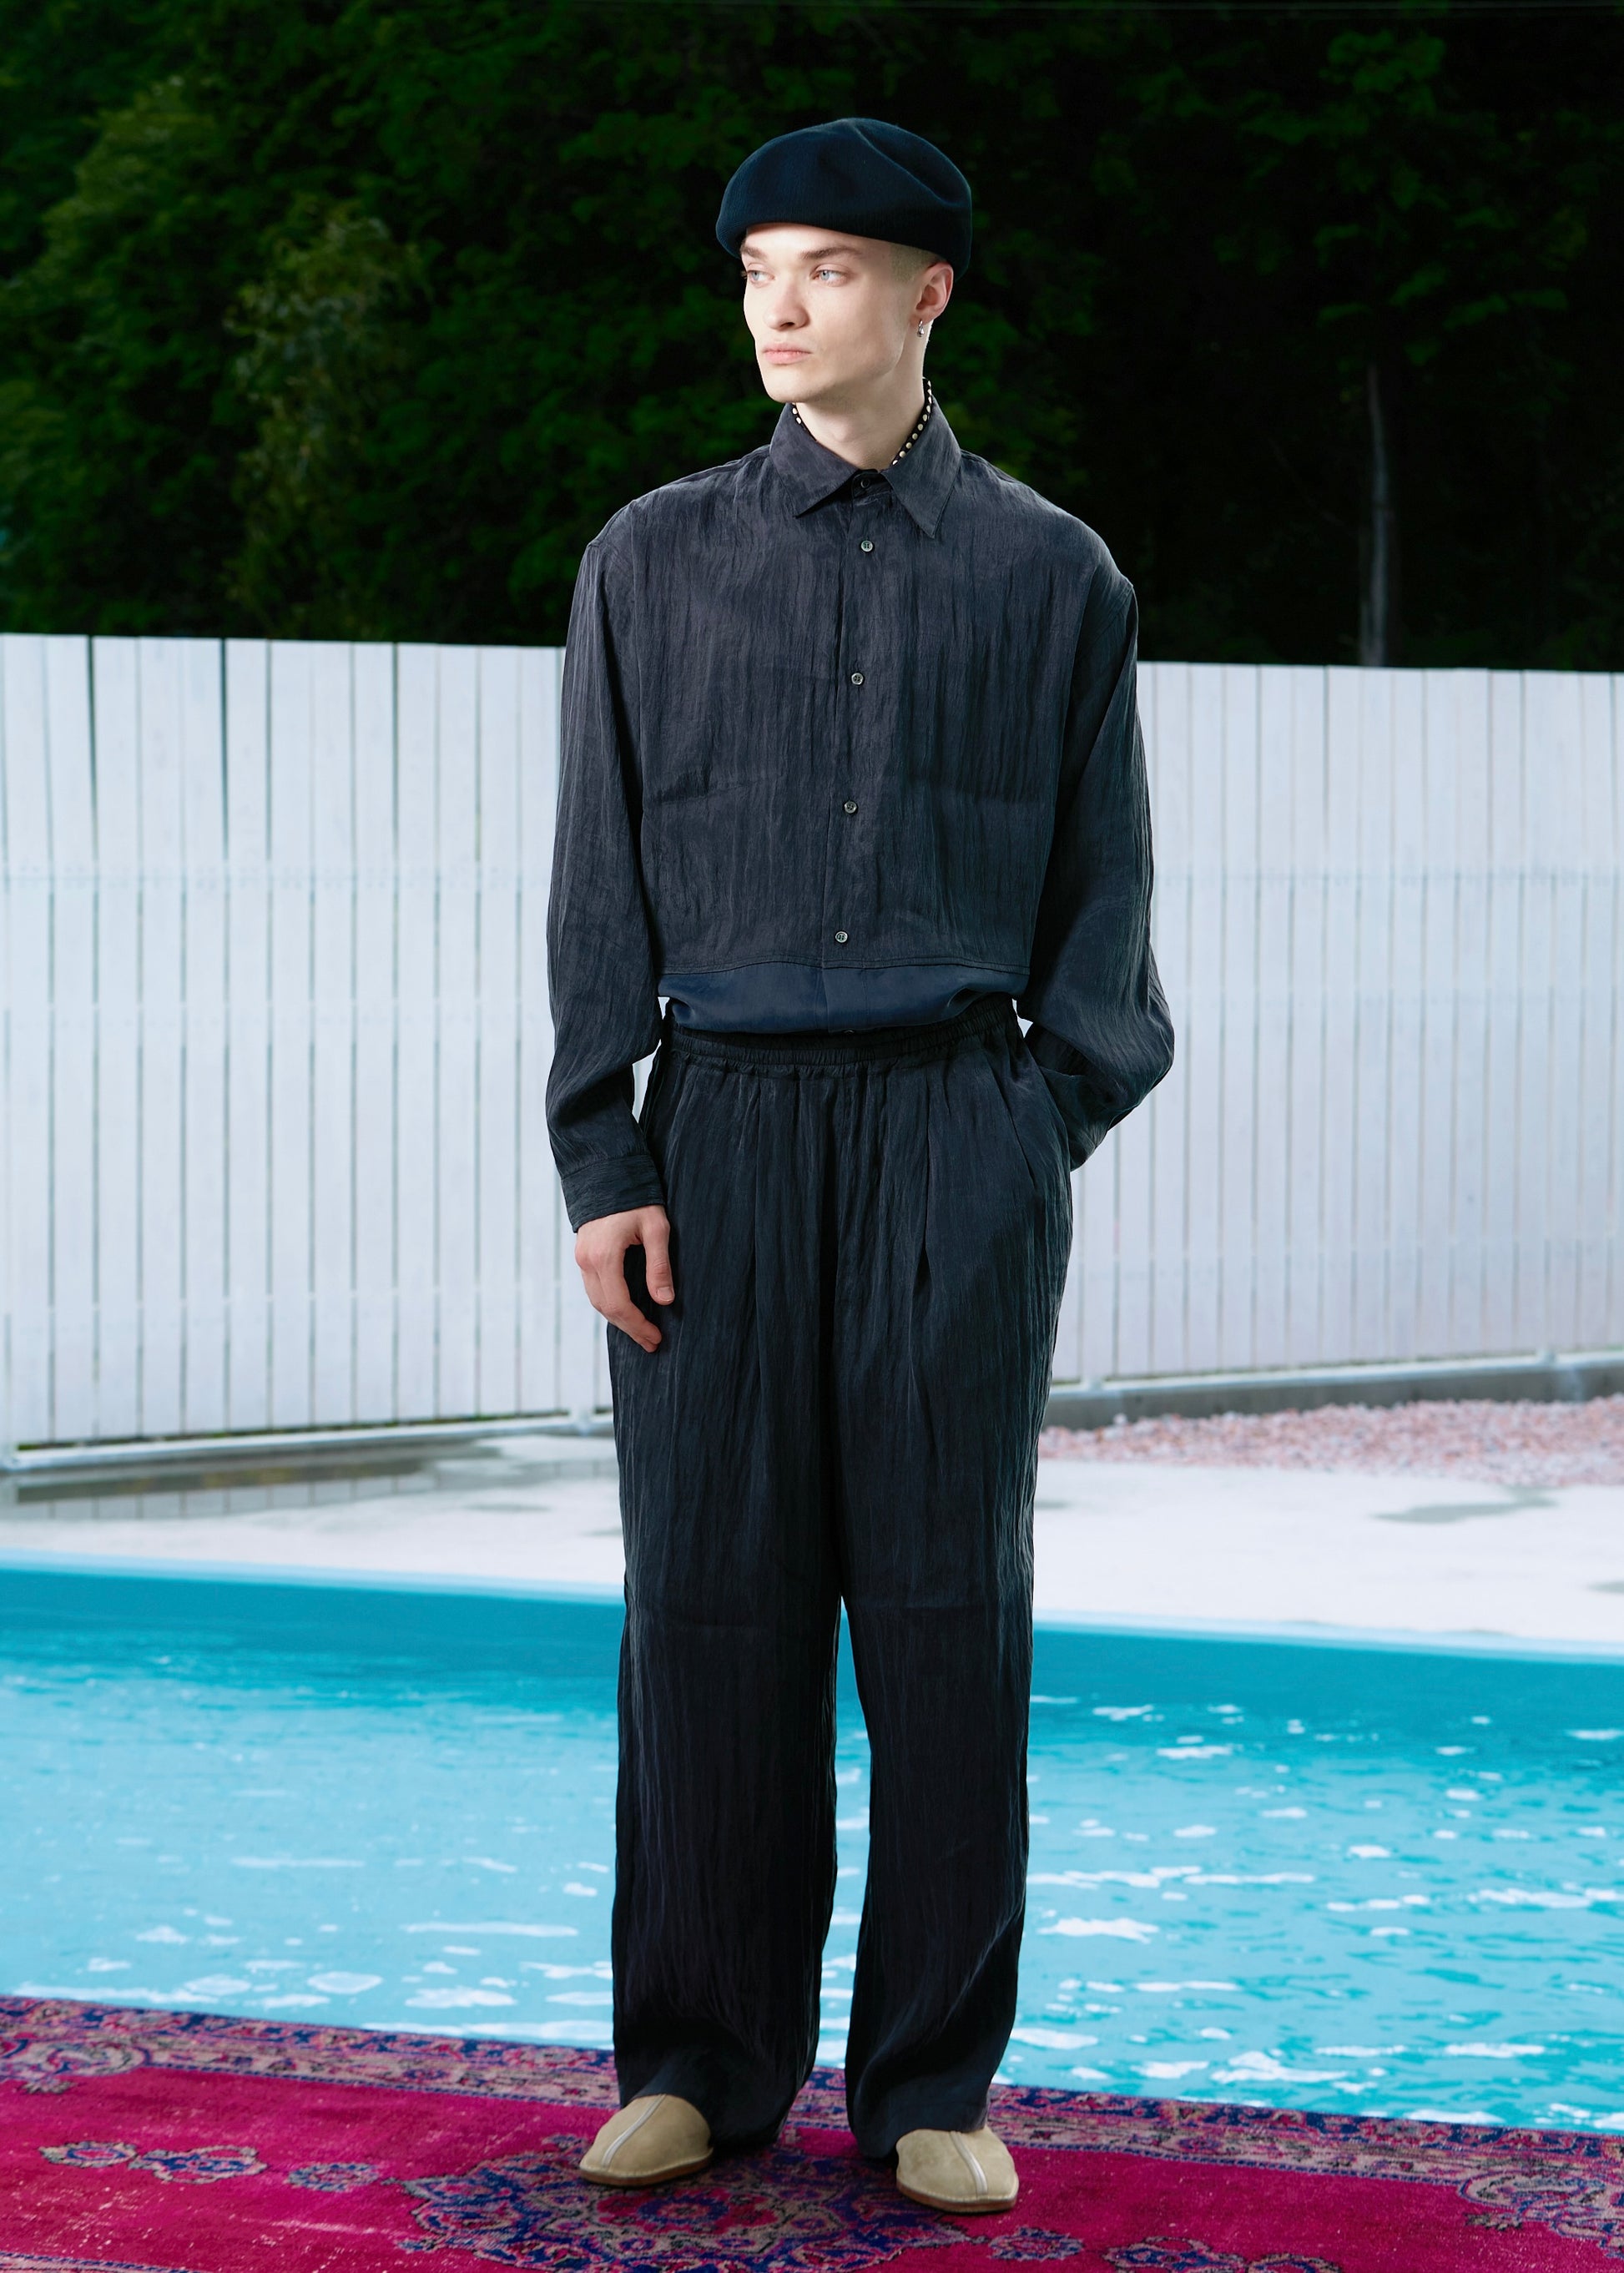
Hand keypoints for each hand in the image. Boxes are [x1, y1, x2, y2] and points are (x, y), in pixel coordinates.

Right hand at [575, 1205, 674, 1352]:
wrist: (608, 1172)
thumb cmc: (637, 1198)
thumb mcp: (656, 1228)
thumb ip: (659, 1265)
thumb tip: (665, 1301)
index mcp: (604, 1257)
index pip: (619, 1305)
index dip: (638, 1325)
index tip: (657, 1338)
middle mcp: (587, 1261)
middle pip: (606, 1308)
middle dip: (630, 1328)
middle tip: (652, 1342)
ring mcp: (581, 1258)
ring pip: (597, 1300)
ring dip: (618, 1319)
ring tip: (641, 1331)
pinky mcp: (583, 1254)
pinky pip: (594, 1288)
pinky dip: (609, 1304)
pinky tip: (626, 1309)